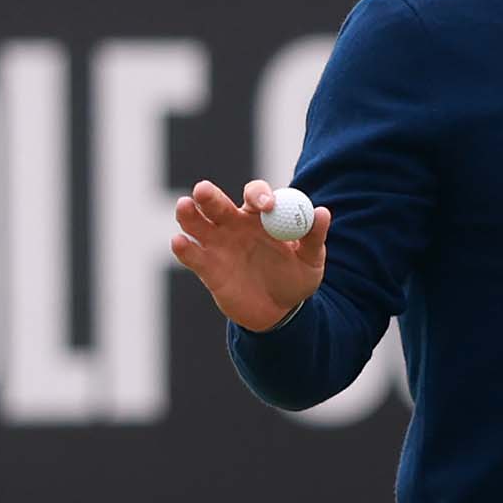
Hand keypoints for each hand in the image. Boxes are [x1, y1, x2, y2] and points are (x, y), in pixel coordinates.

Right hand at [171, 179, 331, 331]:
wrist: (278, 312)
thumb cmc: (295, 278)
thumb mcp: (311, 259)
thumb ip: (314, 237)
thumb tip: (322, 213)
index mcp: (260, 216)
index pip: (255, 195)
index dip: (259, 195)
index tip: (267, 205)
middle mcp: (234, 224)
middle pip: (217, 203)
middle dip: (209, 195)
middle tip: (203, 190)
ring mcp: (217, 244)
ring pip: (197, 223)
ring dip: (188, 214)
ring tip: (184, 206)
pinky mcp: (206, 267)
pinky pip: (192, 255)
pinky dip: (184, 248)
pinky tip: (180, 242)